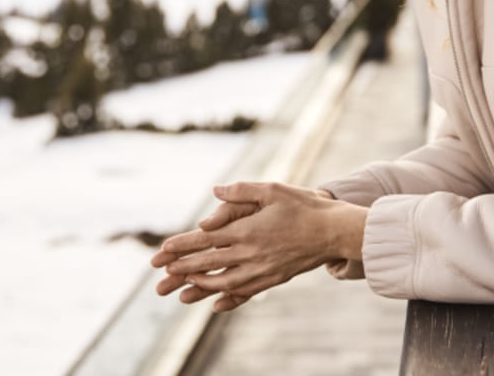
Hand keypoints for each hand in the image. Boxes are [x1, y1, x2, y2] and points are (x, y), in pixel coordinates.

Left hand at [149, 182, 363, 311]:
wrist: (334, 231)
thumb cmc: (304, 206)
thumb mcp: (272, 189)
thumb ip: (241, 191)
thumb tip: (215, 190)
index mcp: (247, 230)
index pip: (206, 239)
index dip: (182, 246)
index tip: (162, 251)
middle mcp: (251, 253)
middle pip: (209, 263)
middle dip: (181, 269)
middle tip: (159, 277)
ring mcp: (262, 270)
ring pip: (223, 283)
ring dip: (200, 286)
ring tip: (181, 289)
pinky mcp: (273, 279)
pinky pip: (245, 293)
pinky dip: (227, 298)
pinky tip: (215, 303)